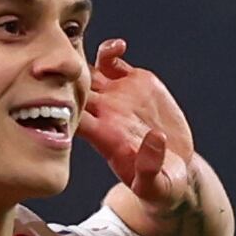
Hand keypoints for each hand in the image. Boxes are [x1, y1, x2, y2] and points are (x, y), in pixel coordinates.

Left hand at [78, 38, 194, 209]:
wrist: (176, 169)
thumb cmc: (162, 186)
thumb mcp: (156, 187)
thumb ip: (150, 169)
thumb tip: (154, 138)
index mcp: (102, 136)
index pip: (70, 118)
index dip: (59, 105)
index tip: (66, 93)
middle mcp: (104, 114)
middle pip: (69, 89)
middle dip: (63, 74)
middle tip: (69, 62)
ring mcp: (116, 96)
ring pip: (87, 70)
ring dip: (83, 57)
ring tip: (103, 51)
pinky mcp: (134, 83)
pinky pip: (111, 61)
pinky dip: (109, 50)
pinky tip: (120, 47)